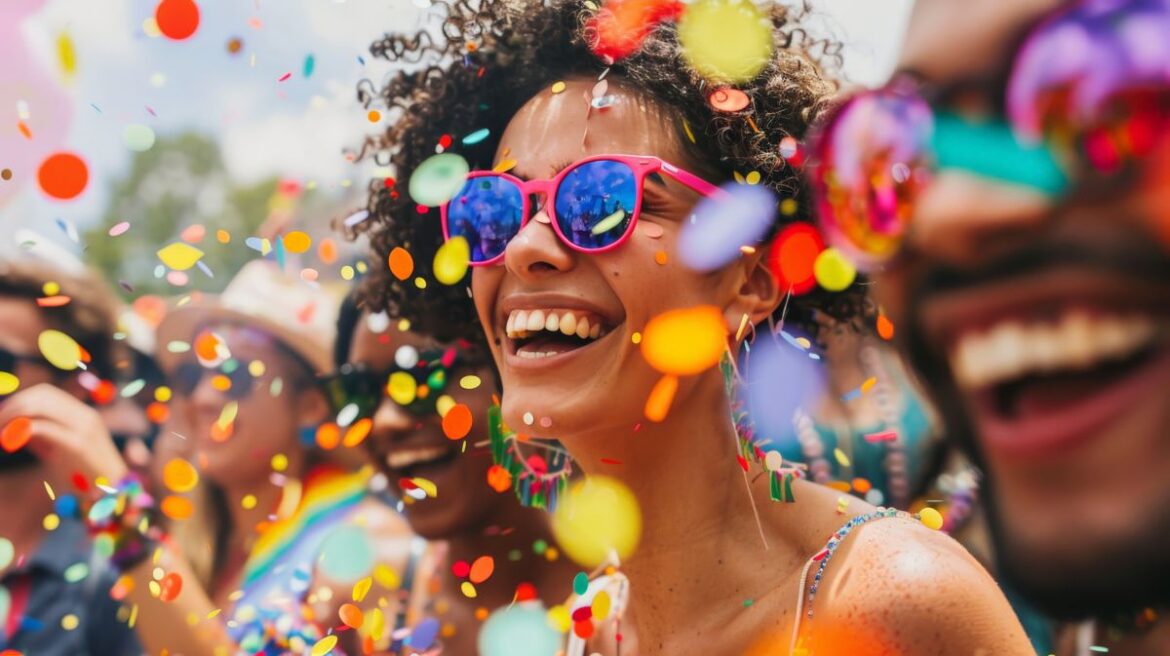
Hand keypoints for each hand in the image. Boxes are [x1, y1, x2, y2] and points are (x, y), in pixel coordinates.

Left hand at [0, 383, 128, 484]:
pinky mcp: (78, 444)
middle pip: (43, 394)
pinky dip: (21, 430)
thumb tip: (16, 427)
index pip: (47, 392)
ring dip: (14, 414)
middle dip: (14, 404)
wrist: (113, 493)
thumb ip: (41, 437)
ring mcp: (84, 428)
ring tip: (0, 431)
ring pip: (41, 406)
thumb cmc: (85, 476)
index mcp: (83, 414)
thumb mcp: (60, 451)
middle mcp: (85, 415)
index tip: (3, 414)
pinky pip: (44, 427)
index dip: (21, 398)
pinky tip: (8, 440)